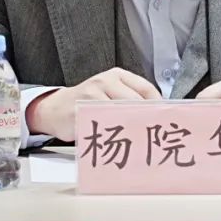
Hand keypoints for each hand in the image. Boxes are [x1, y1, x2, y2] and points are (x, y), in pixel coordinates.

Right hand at [26, 68, 160, 141]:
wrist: (54, 108)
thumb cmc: (88, 102)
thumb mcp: (110, 92)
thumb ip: (130, 99)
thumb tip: (157, 117)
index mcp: (117, 75)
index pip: (146, 88)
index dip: (158, 106)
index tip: (166, 120)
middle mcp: (105, 81)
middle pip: (136, 102)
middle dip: (147, 119)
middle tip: (157, 135)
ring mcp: (92, 95)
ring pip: (121, 114)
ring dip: (133, 129)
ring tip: (142, 142)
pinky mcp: (81, 111)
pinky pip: (104, 125)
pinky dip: (114, 136)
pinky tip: (121, 144)